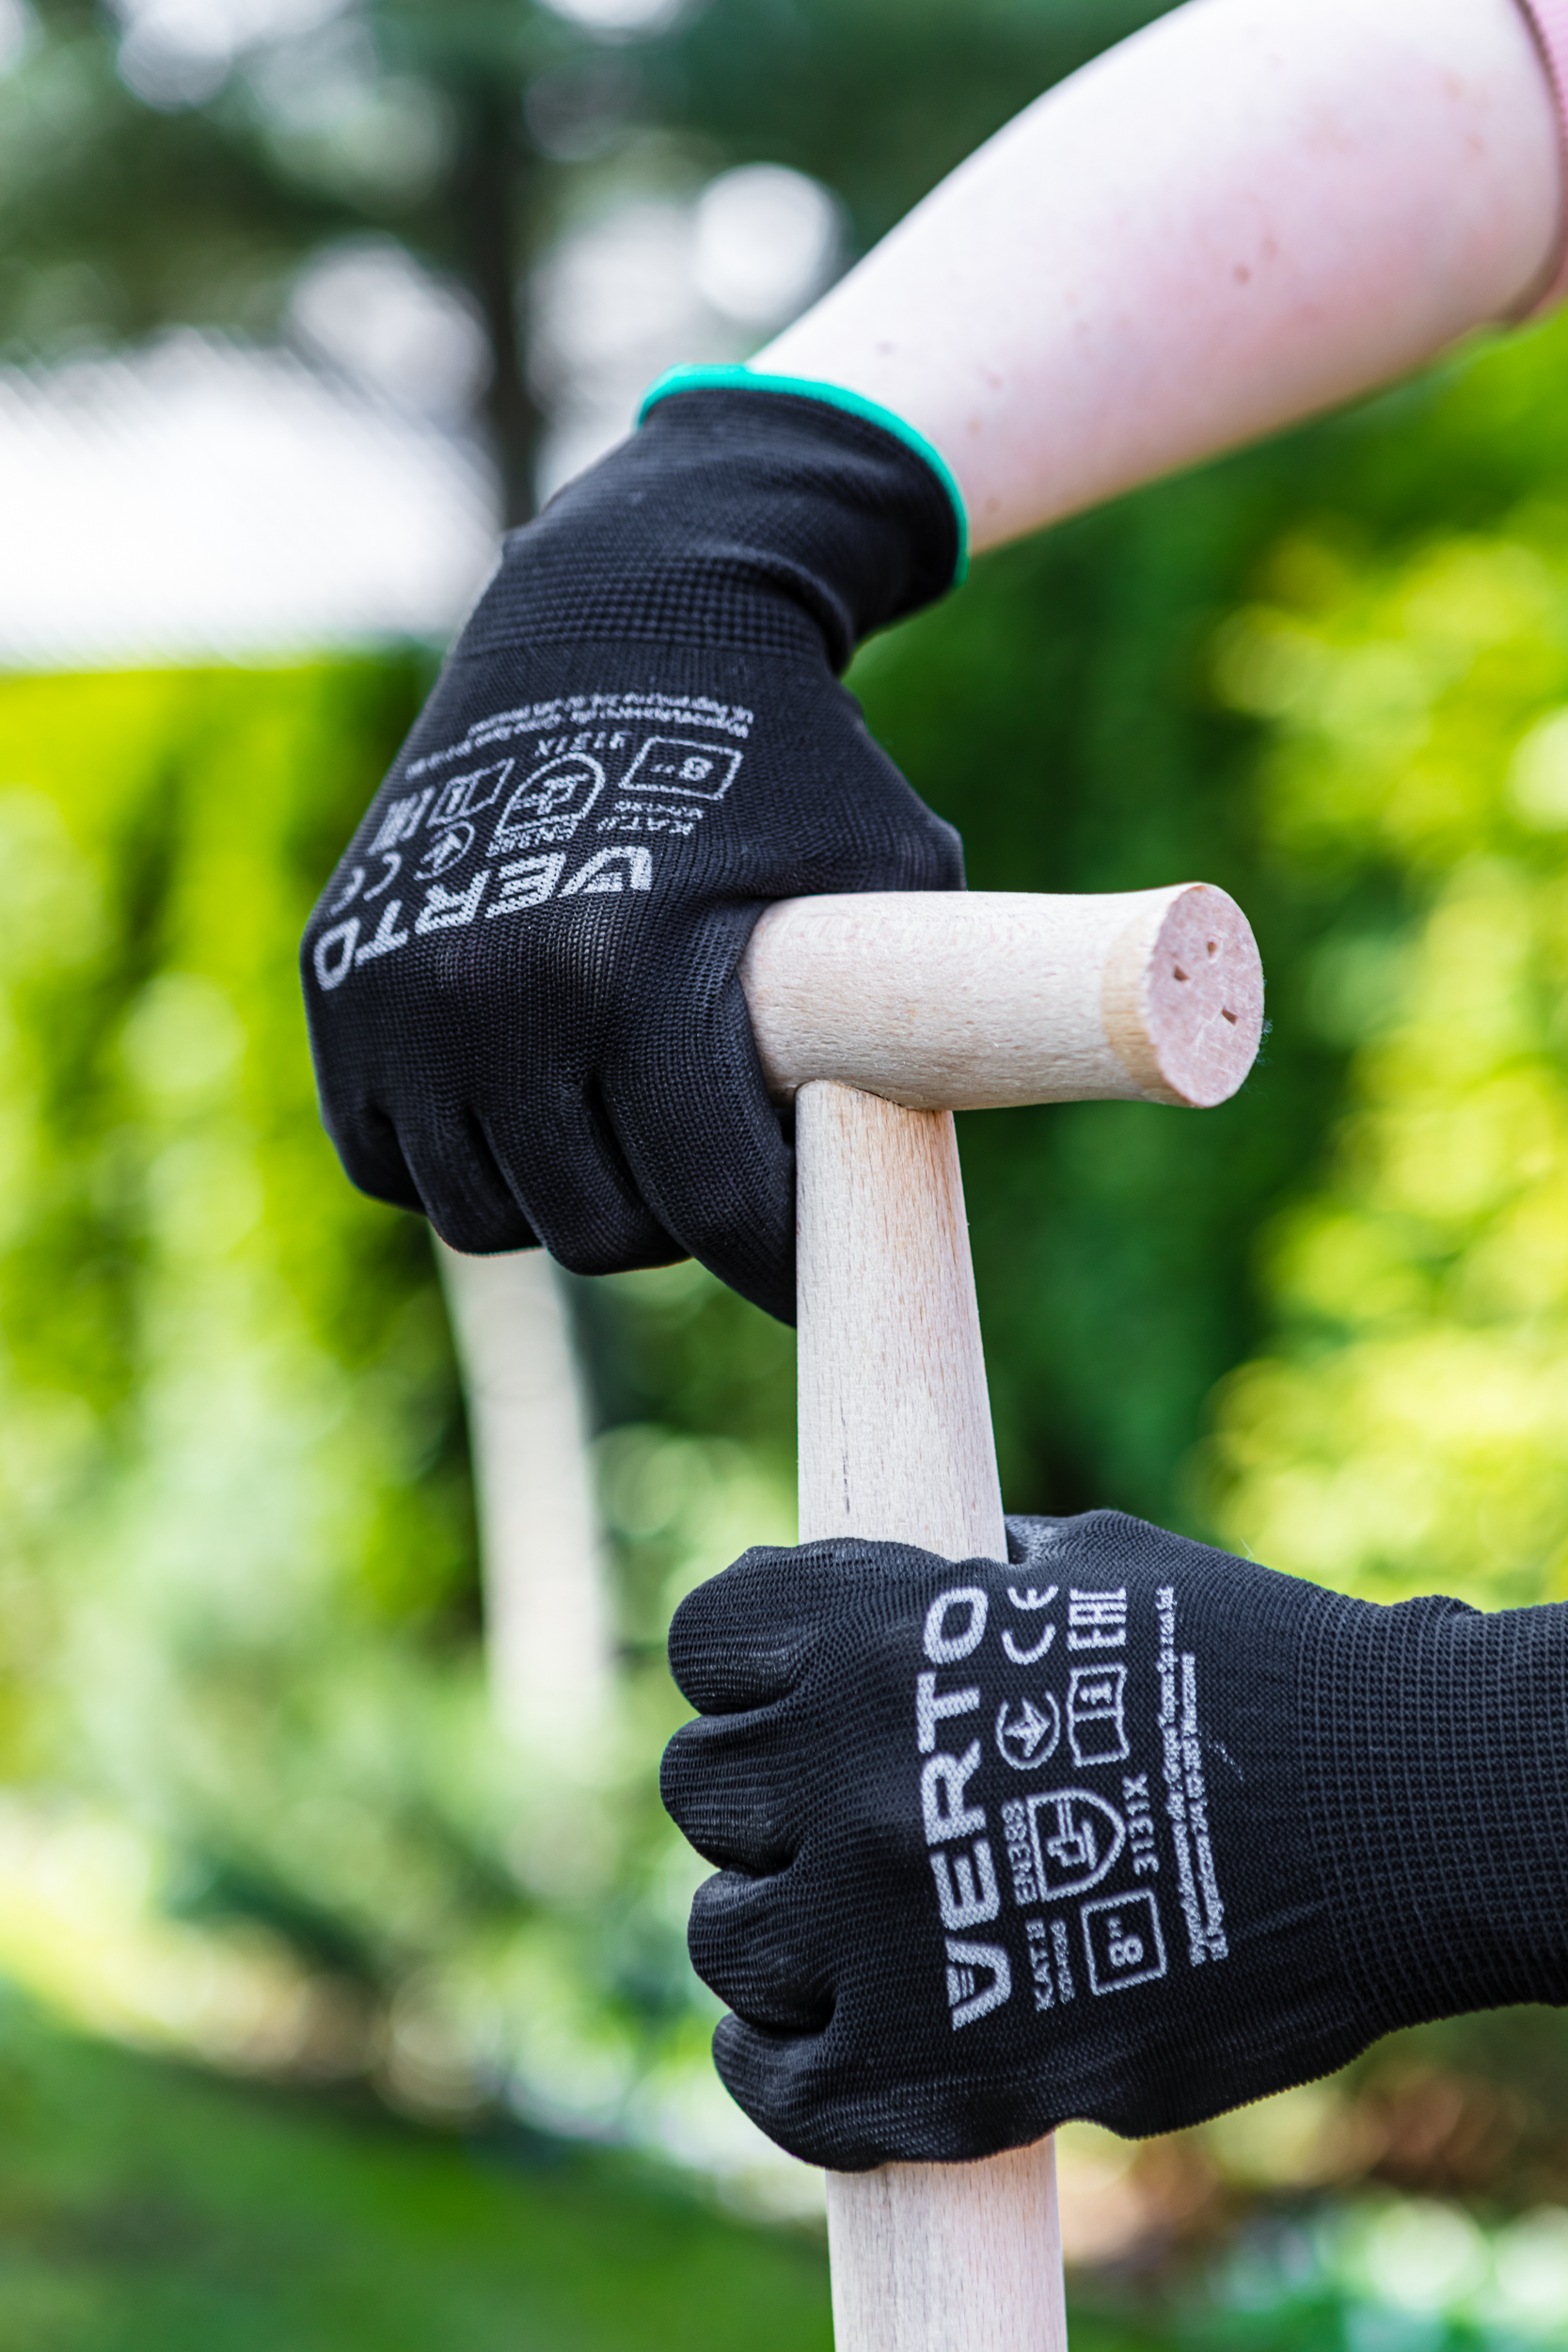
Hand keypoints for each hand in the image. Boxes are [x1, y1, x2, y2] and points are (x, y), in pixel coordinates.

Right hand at [300, 378, 963, 1320]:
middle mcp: (493, 988)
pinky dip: (462, 1155)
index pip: (712, 1204)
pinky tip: (531, 1095)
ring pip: (486, 1218)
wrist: (622, 621)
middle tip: (717, 1167)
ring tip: (629, 1128)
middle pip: (598, 1233)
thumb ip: (906, 1037)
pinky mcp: (334, 978)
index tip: (814, 1285)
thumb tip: (911, 1206)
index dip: (778, 1266)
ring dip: (565, 1197)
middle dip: (676, 1222)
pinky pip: (392, 1161)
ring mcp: (397, 987)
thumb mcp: (895, 874)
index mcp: (635, 968)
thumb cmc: (791, 765)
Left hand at [661, 1510, 1567, 2168]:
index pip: (712, 1637)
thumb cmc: (1261, 1668)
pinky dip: (781, 2069)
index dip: (747, 1668)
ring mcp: (882, 1924)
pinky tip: (821, 2045)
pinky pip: (776, 2083)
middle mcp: (854, 1770)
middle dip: (764, 1799)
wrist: (1394, 1817)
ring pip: (728, 1936)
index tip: (787, 1694)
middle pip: (703, 1788)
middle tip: (841, 1821)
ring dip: (779, 1933)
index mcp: (883, 1630)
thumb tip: (919, 1579)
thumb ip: (971, 1583)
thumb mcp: (1094, 1567)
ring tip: (855, 1935)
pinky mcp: (930, 2066)